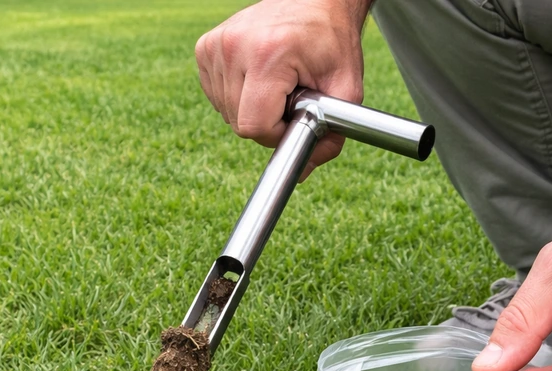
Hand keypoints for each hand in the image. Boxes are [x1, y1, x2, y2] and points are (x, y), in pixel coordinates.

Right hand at [195, 0, 367, 179]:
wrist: (314, 0)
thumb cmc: (332, 41)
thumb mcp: (346, 90)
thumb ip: (330, 136)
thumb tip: (304, 173)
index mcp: (269, 53)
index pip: (254, 126)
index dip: (277, 134)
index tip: (296, 116)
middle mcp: (235, 45)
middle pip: (239, 123)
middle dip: (267, 123)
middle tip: (290, 97)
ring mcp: (215, 44)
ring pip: (226, 113)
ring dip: (253, 109)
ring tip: (277, 82)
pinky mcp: (205, 47)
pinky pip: (216, 95)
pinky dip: (238, 96)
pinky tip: (258, 78)